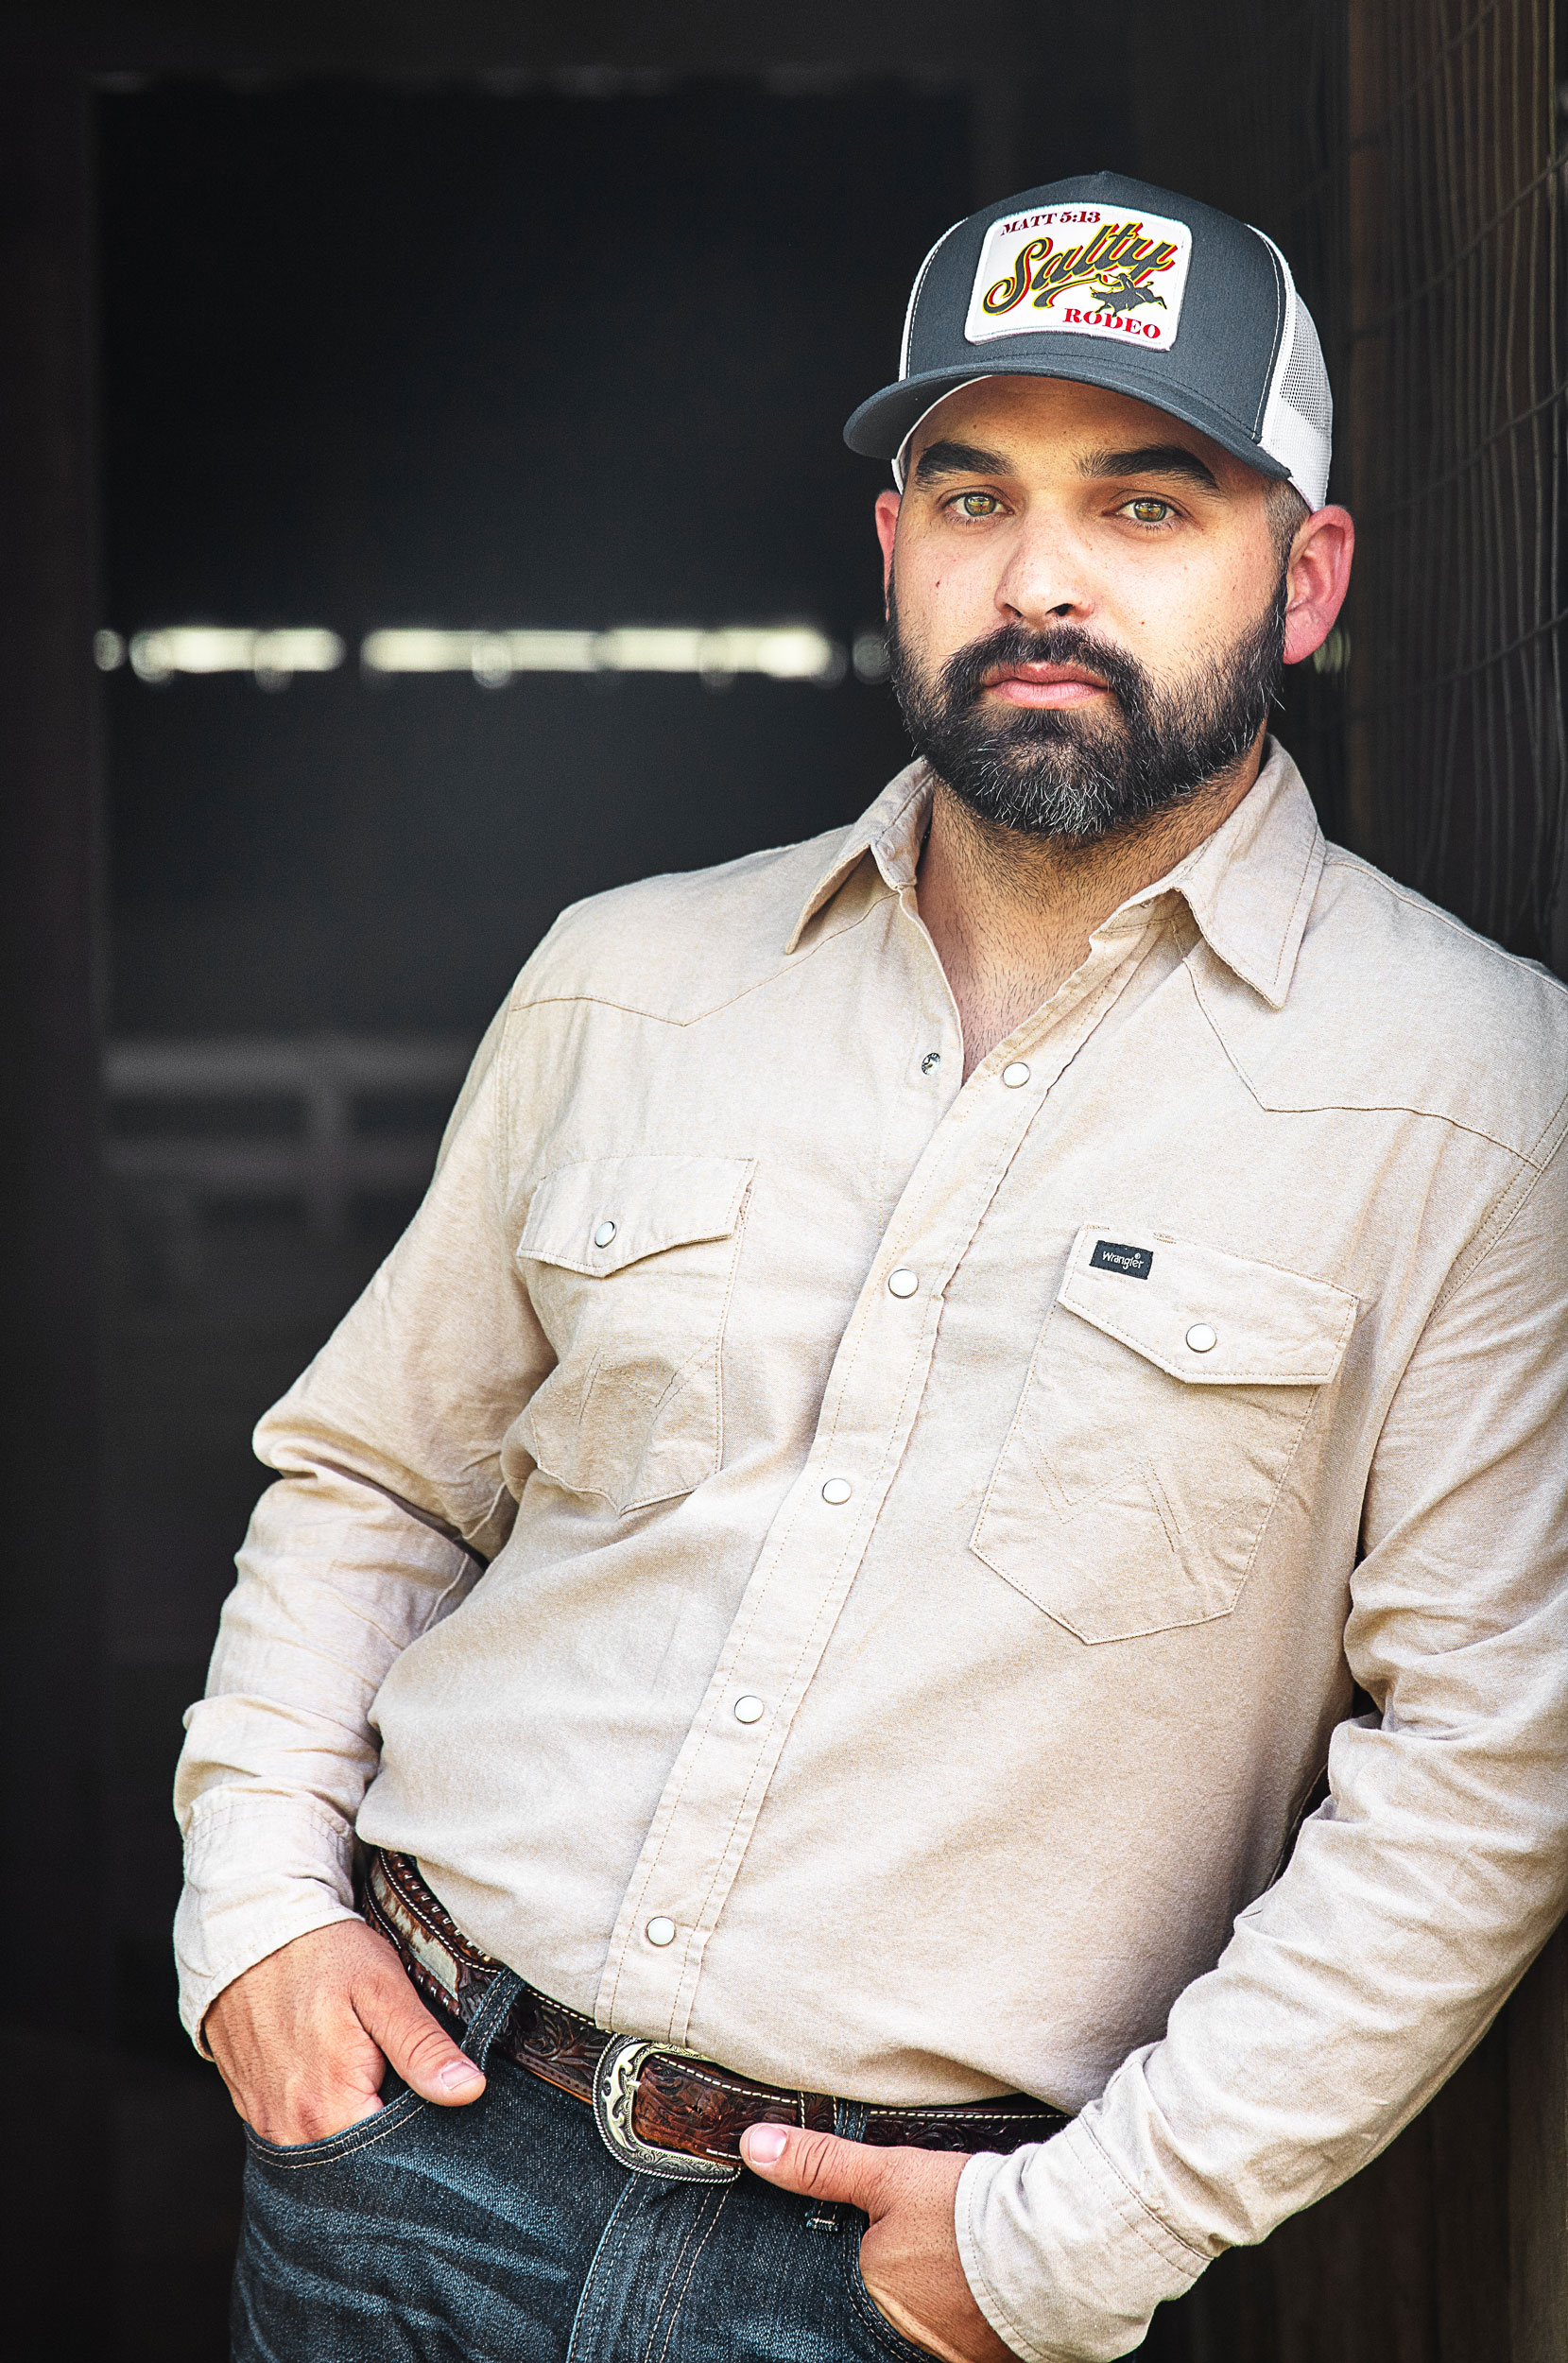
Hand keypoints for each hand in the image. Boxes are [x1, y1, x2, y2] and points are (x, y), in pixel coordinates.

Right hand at [204, 1917, 485, 2143]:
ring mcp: (267, 2123)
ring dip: (356, 2127)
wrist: (250, 1929)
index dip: (424, 2140)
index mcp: (329, 2110)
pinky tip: (342, 2083)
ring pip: (327, 2152)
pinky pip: (298, 2134)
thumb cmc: (322, 1955)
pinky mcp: (253, 2108)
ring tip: (378, 2083)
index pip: (391, 2161)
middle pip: (358, 2163)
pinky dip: (324, 2118)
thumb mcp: (382, 1990)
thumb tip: (469, 2091)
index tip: (441, 2111)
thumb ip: (422, 2047)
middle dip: (390, 2141)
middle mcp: (291, 2132)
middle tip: (410, 2089)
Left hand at [741, 2124, 1015, 2361]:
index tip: (877, 2245)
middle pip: (887, 2306)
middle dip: (893, 2282)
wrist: (1056, 2243)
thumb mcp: (887, 2174)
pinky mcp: (994, 2355)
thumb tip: (752, 2145)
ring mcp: (953, 2350)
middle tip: (917, 2252)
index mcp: (875, 2300)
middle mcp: (908, 2337)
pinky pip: (966, 2331)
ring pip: (927, 2319)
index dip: (856, 2268)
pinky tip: (976, 2281)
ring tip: (945, 2263)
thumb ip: (821, 2165)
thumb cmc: (963, 2210)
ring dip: (932, 2296)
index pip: (845, 2290)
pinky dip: (966, 2309)